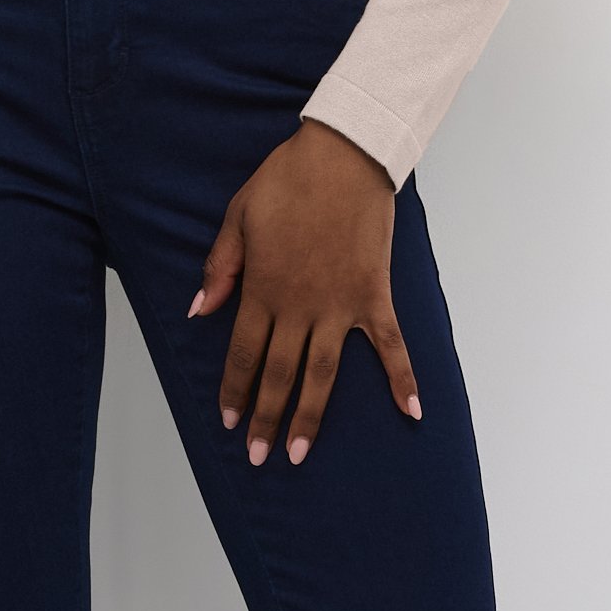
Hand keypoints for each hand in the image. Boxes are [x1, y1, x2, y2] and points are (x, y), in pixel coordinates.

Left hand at [191, 121, 420, 465]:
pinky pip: (390, 346)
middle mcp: (300, 306)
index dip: (234, 391)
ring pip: (323, 374)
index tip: (227, 422)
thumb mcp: (238, 217)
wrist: (344, 154)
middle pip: (279, 375)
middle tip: (256, 456)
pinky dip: (402, 379)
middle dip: (265, 419)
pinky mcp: (374, 296)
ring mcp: (340, 305)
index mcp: (263, 289)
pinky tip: (411, 412)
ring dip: (311, 417)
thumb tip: (199, 311)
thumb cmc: (286, 181)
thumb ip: (220, 268)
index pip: (242, 354)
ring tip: (299, 452)